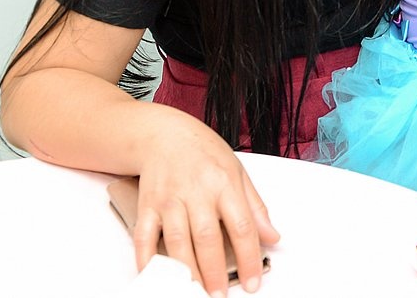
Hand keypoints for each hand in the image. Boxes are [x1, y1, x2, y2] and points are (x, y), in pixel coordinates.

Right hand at [133, 123, 279, 295]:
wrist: (165, 134)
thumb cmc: (204, 153)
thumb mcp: (239, 172)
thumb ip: (256, 207)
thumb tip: (272, 236)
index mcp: (225, 184)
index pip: (242, 226)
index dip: (249, 257)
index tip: (253, 281)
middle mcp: (197, 192)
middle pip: (207, 237)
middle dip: (215, 271)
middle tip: (219, 295)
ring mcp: (170, 199)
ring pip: (176, 241)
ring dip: (186, 270)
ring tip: (194, 291)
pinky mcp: (147, 205)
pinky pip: (144, 236)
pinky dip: (146, 258)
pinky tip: (154, 275)